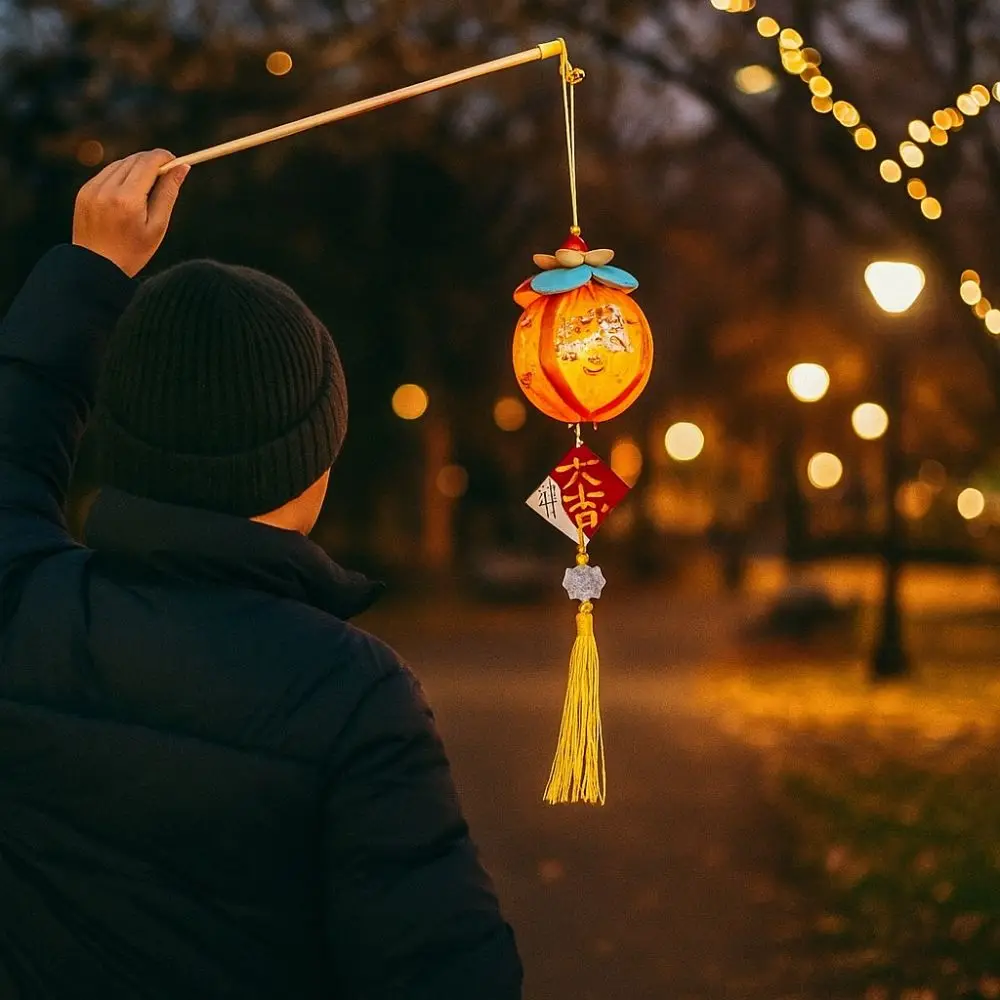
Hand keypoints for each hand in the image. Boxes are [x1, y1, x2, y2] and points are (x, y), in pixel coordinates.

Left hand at [72, 149, 189, 276]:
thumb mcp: (158, 226)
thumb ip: (169, 193)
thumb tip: (182, 168)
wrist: (96, 268)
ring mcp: (92, 188)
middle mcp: (107, 189)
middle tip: (167, 175)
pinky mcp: (84, 191)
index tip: (176, 162)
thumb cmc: (133, 251)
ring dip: (137, 169)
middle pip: (135, 160)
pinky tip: (128, 195)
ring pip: (120, 164)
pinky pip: (107, 174)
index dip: (165, 158)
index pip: (148, 162)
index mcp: (128, 199)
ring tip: (147, 189)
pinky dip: (121, 177)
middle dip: (153, 162)